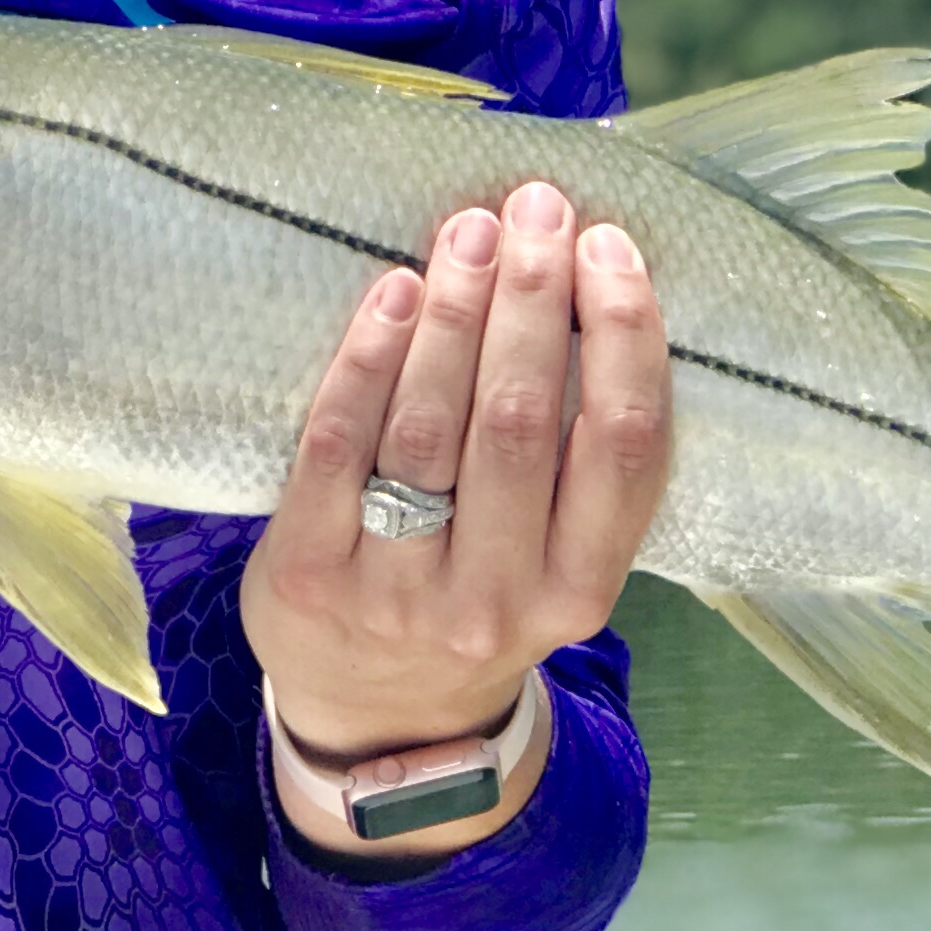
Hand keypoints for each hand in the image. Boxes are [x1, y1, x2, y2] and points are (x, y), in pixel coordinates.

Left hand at [241, 181, 672, 859]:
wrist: (377, 722)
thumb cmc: (482, 600)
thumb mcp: (558, 564)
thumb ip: (578, 461)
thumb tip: (584, 284)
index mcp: (582, 590)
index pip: (624, 449)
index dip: (622, 336)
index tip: (608, 246)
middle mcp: (497, 598)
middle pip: (521, 422)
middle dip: (531, 299)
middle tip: (533, 207)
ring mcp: (396, 591)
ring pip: (429, 428)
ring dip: (455, 313)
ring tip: (468, 232)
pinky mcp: (306, 574)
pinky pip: (338, 445)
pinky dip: (369, 359)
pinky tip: (393, 292)